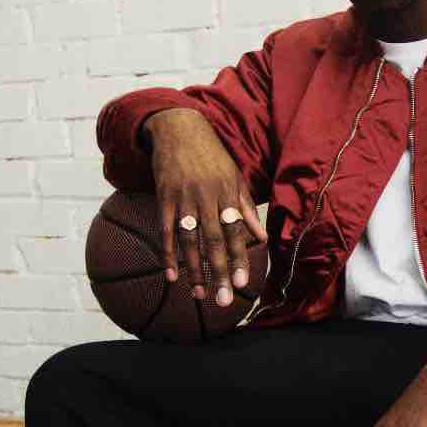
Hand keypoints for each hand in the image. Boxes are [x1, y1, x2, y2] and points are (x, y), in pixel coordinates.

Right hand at [145, 108, 266, 305]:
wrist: (179, 127)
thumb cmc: (212, 157)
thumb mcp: (235, 178)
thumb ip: (246, 209)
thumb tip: (263, 238)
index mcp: (227, 193)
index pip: (236, 232)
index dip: (239, 258)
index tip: (242, 283)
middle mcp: (207, 197)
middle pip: (214, 241)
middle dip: (219, 272)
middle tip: (222, 300)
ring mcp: (183, 198)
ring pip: (190, 240)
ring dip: (194, 270)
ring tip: (199, 295)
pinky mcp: (164, 197)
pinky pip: (166, 231)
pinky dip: (168, 254)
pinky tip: (171, 276)